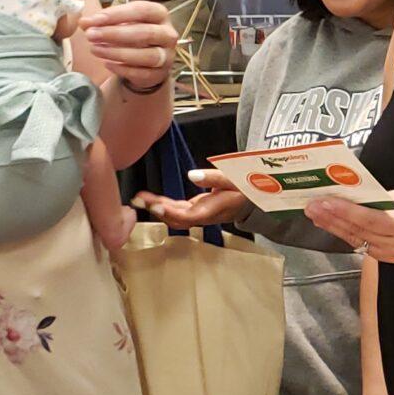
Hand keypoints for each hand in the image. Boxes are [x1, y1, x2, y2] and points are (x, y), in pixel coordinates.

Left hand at [81, 0, 178, 88]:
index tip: (94, 19)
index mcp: (159, 14)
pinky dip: (122, 69)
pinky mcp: (160, 74)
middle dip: (115, 34)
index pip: (141, 10)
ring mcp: (167, 55)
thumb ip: (102, 21)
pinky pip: (142, 73)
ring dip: (117, 52)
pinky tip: (106, 64)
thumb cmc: (133, 35)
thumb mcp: (119, 22)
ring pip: (145, 55)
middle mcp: (168, 34)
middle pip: (145, 33)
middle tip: (90, 35)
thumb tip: (84, 22)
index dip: (117, 14)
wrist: (147, 61)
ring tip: (94, 49)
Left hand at [134, 169, 249, 228]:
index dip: (171, 213)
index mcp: (215, 209)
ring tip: (139, 198)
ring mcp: (199, 214)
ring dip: (157, 209)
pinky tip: (151, 199)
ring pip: (175, 216)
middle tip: (139, 201)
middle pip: (178, 219)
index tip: (155, 206)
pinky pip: (177, 210)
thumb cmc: (246, 188)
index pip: (190, 216)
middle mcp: (205, 215)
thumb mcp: (235, 179)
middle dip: (157, 212)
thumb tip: (192, 175)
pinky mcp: (196, 209)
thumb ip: (215, 178)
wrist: (254, 199)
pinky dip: (163, 205)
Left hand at [307, 190, 393, 263]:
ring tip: (315, 213)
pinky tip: (330, 224)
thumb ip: (376, 199)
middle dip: (332, 217)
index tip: (326, 202)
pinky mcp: (384, 259)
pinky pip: (359, 244)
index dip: (345, 211)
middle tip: (312, 206)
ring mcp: (390, 254)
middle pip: (358, 230)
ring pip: (355, 239)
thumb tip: (349, 194)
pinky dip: (343, 233)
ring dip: (333, 225)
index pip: (370, 218)